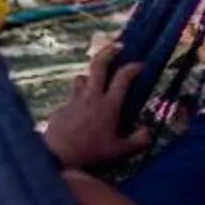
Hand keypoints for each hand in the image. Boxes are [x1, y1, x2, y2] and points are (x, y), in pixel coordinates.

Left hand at [43, 35, 151, 171]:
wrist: (56, 157)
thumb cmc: (91, 154)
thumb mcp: (119, 151)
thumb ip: (137, 141)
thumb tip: (148, 132)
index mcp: (109, 104)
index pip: (123, 77)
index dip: (133, 67)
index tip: (140, 65)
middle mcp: (92, 97)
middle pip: (98, 65)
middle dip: (109, 52)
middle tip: (117, 47)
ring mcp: (74, 101)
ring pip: (81, 78)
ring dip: (90, 76)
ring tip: (95, 81)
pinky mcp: (61, 109)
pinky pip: (71, 98)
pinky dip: (78, 100)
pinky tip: (80, 112)